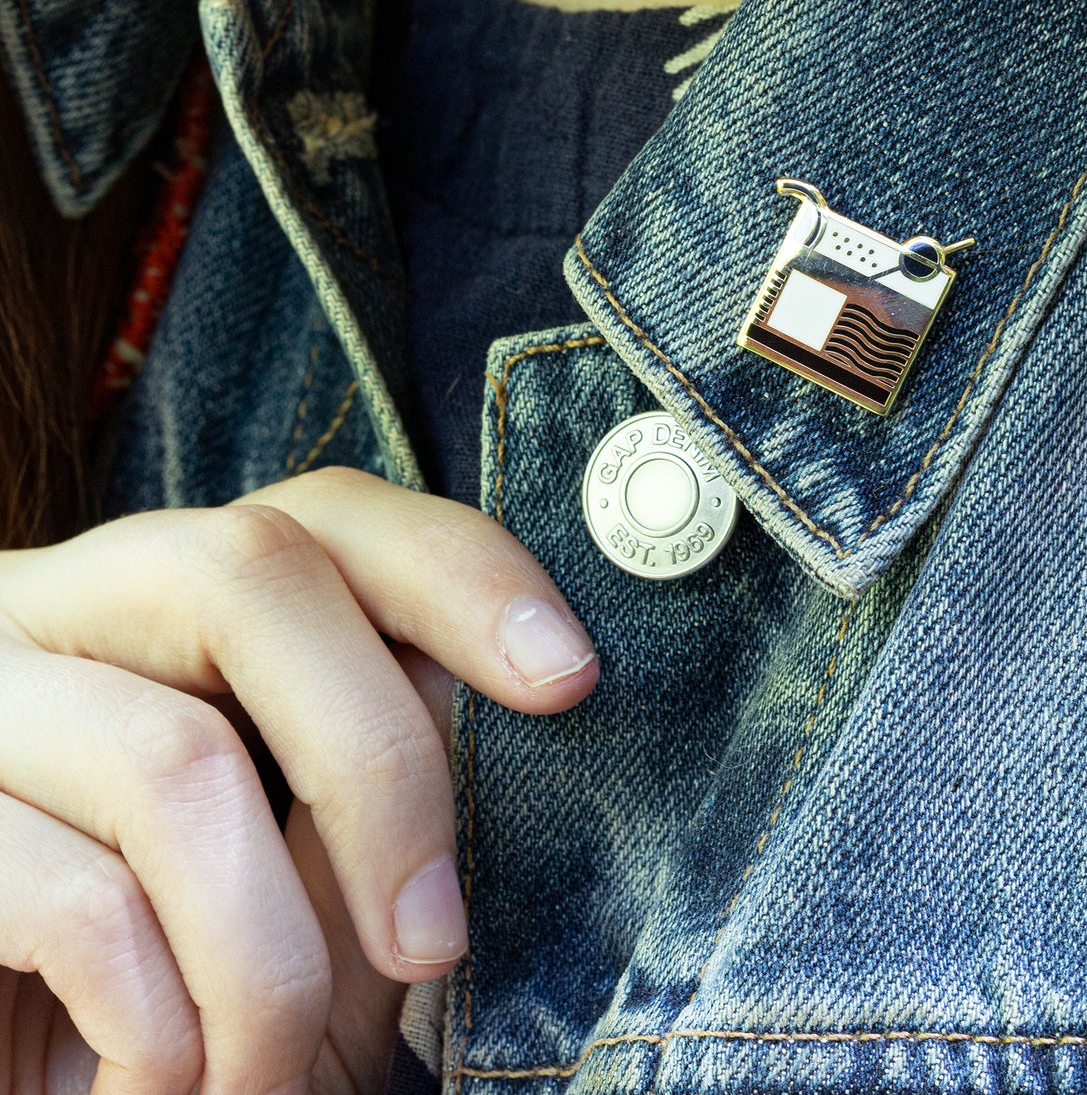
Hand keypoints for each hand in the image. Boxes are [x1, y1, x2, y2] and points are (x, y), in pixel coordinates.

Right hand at [0, 466, 597, 1093]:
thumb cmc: (168, 993)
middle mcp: (54, 607)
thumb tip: (449, 677)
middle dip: (381, 762)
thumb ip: (360, 781)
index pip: (322, 515)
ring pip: (175, 757)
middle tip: (435, 937)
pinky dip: (160, 1020)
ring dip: (266, 959)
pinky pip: (77, 898)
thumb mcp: (296, 890)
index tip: (566, 675)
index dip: (458, 569)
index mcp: (162, 603)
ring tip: (268, 1070)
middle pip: (252, 569)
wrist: (32, 1088)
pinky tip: (160, 1078)